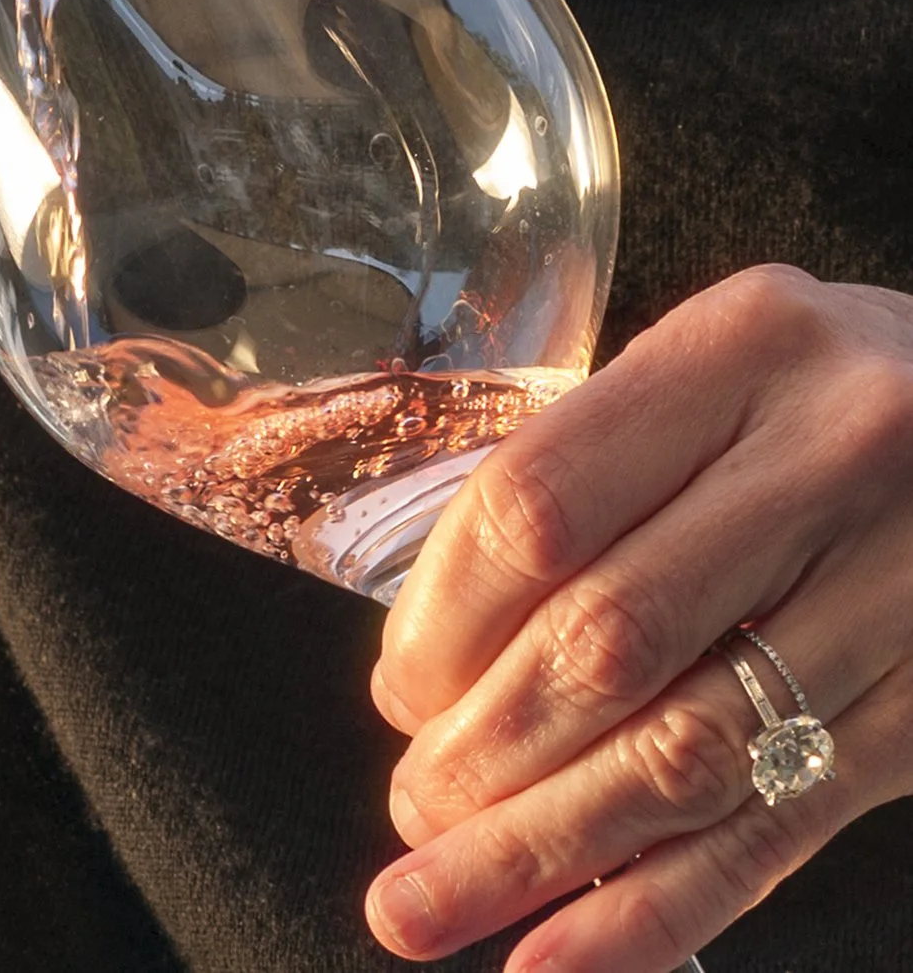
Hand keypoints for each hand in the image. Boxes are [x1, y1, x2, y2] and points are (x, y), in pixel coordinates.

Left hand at [367, 265, 912, 969]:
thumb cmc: (830, 398)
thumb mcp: (721, 374)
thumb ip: (594, 480)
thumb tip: (436, 671)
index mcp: (742, 350)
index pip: (539, 509)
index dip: (442, 623)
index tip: (401, 693)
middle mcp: (833, 458)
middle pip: (607, 642)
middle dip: (483, 754)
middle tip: (411, 813)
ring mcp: (907, 586)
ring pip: (689, 754)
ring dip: (542, 850)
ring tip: (432, 904)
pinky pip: (783, 827)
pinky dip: (662, 907)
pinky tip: (561, 955)